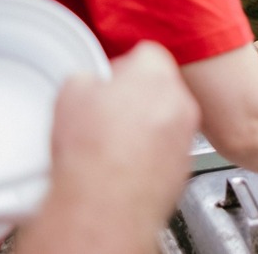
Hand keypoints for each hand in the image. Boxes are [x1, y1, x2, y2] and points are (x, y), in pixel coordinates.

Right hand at [20, 42, 199, 252]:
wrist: (105, 204)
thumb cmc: (91, 150)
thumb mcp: (71, 93)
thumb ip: (88, 78)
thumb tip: (89, 83)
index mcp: (155, 73)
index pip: (147, 53)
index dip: (123, 65)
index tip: (109, 79)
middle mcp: (179, 100)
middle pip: (161, 86)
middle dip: (137, 95)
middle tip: (109, 111)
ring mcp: (186, 135)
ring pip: (167, 118)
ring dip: (146, 125)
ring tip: (114, 142)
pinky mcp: (184, 165)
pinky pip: (168, 149)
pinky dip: (152, 152)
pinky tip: (124, 163)